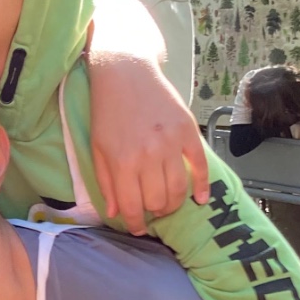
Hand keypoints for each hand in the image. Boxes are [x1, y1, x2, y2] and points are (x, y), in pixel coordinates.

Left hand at [86, 55, 210, 234]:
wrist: (126, 73)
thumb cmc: (107, 111)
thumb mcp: (97, 148)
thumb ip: (106, 182)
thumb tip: (115, 214)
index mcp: (122, 162)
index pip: (132, 206)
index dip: (135, 222)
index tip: (138, 227)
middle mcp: (149, 156)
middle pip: (158, 201)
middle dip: (154, 212)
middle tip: (152, 211)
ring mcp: (171, 144)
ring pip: (179, 189)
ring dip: (174, 204)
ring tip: (168, 205)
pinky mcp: (188, 132)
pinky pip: (201, 166)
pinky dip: (202, 186)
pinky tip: (200, 199)